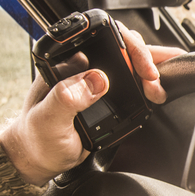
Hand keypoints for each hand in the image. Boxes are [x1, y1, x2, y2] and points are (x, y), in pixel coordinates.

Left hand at [0, 27, 182, 184]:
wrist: (39, 158)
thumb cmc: (35, 138)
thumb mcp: (46, 120)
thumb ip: (66, 98)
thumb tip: (96, 79)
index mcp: (64, 63)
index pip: (102, 37)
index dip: (128, 47)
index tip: (141, 68)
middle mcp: (83, 66)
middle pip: (123, 46)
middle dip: (147, 59)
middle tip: (154, 82)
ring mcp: (97, 80)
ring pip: (132, 63)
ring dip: (152, 71)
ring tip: (159, 89)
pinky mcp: (108, 96)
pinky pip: (133, 83)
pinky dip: (150, 85)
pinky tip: (156, 93)